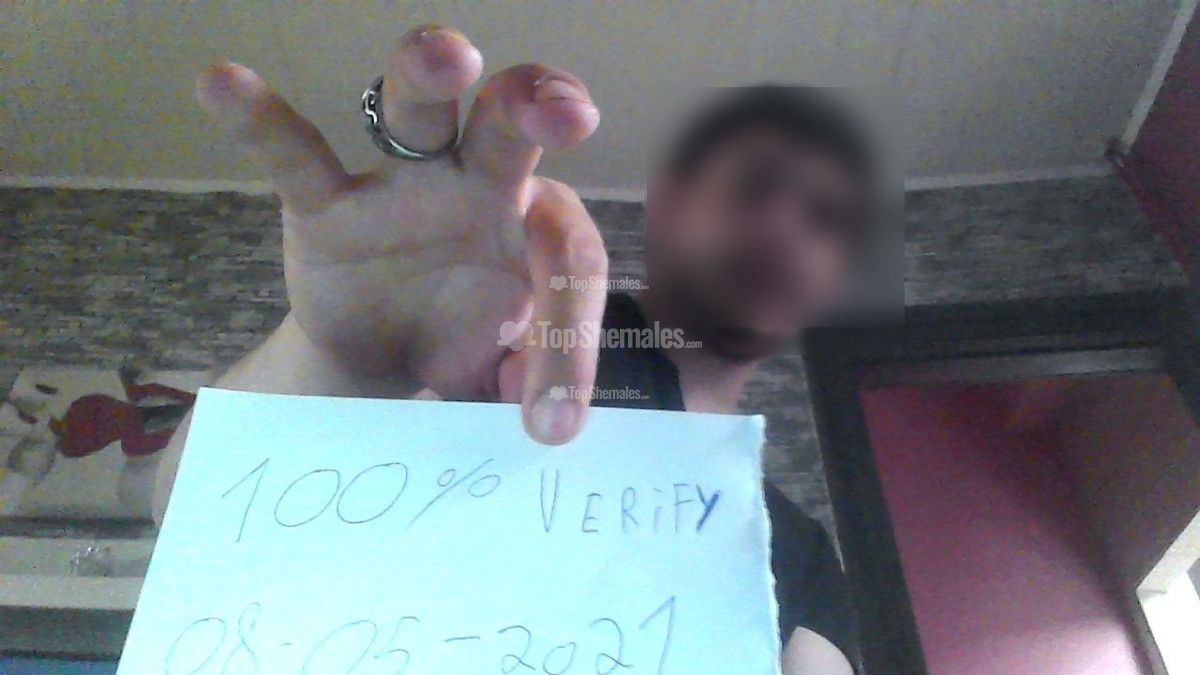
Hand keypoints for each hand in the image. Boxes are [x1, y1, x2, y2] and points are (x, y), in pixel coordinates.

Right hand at [196, 24, 605, 443]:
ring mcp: (401, 189)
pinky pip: (294, 156)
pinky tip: (221, 82)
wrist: (379, 360)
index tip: (552, 427)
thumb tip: (547, 418)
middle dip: (539, 108)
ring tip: (452, 57)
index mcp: (537, 229)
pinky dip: (259, 123)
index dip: (567, 341)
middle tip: (568, 114)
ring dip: (431, 78)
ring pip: (418, 116)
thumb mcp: (500, 376)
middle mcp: (480, 187)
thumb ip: (526, 383)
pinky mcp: (324, 206)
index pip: (569, 259)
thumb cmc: (460, 347)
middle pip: (512, 130)